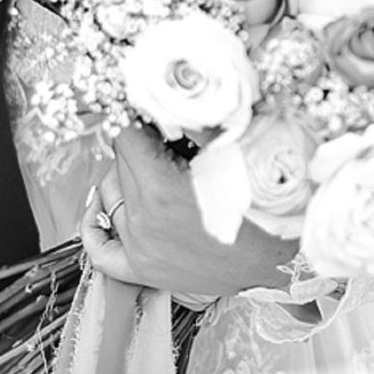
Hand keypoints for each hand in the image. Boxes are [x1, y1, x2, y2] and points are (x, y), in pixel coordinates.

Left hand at [82, 124, 292, 304]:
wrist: (279, 259)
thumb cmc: (263, 208)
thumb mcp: (231, 155)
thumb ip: (195, 127)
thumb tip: (168, 103)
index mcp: (162, 190)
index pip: (126, 137)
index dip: (142, 123)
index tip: (156, 121)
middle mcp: (143, 221)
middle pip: (119, 164)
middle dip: (141, 149)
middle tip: (168, 147)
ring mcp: (139, 248)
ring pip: (109, 196)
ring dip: (127, 179)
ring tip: (157, 174)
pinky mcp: (142, 270)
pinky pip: (100, 250)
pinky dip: (94, 226)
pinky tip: (100, 208)